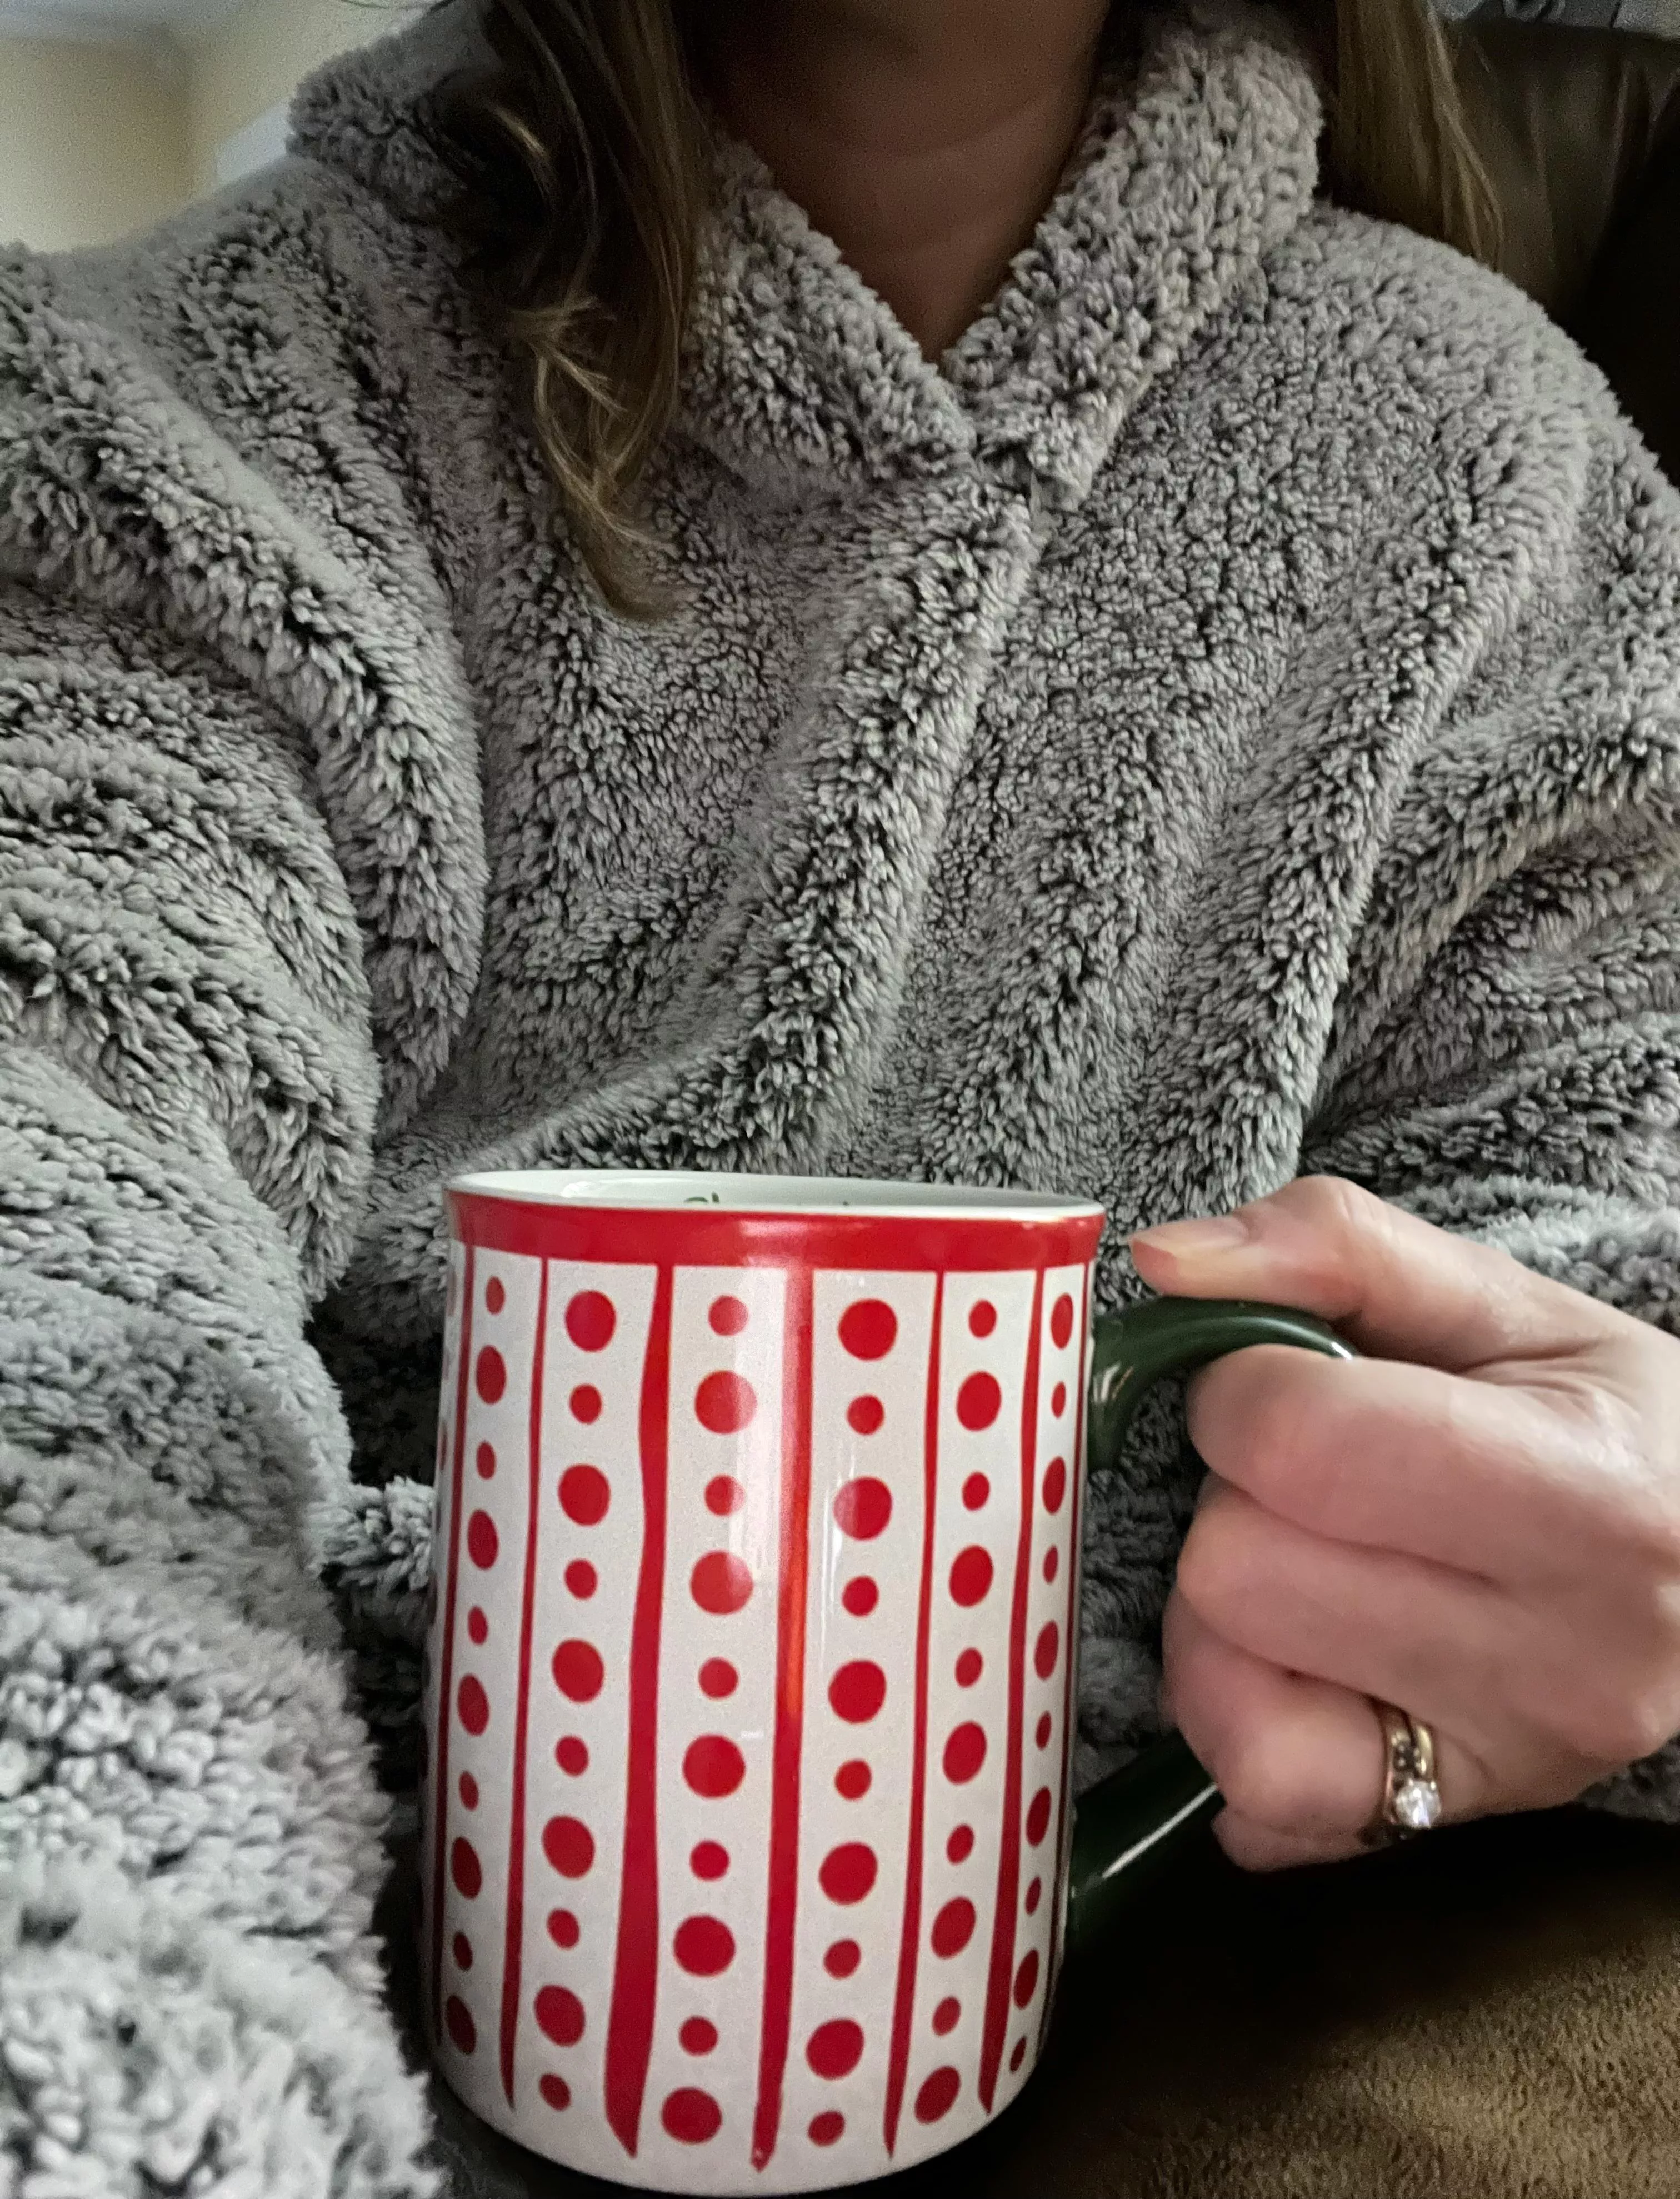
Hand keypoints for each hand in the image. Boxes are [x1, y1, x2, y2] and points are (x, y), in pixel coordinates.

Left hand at [1133, 1179, 1679, 1870]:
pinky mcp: (1444, 1826)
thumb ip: (1330, 1243)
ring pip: (1220, 1683)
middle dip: (1236, 1499)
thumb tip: (1164, 1260)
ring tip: (1310, 1559)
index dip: (1242, 1390)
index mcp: (1586, 1497)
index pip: (1296, 1443)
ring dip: (1223, 1608)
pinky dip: (1237, 1721)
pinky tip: (1295, 1658)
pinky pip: (1255, 1802)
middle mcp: (1560, 1660)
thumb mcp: (1499, 1298)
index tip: (1286, 1383)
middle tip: (1311, 1482)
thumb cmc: (1597, 1416)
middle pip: (1237, 1569)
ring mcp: (1504, 1764)